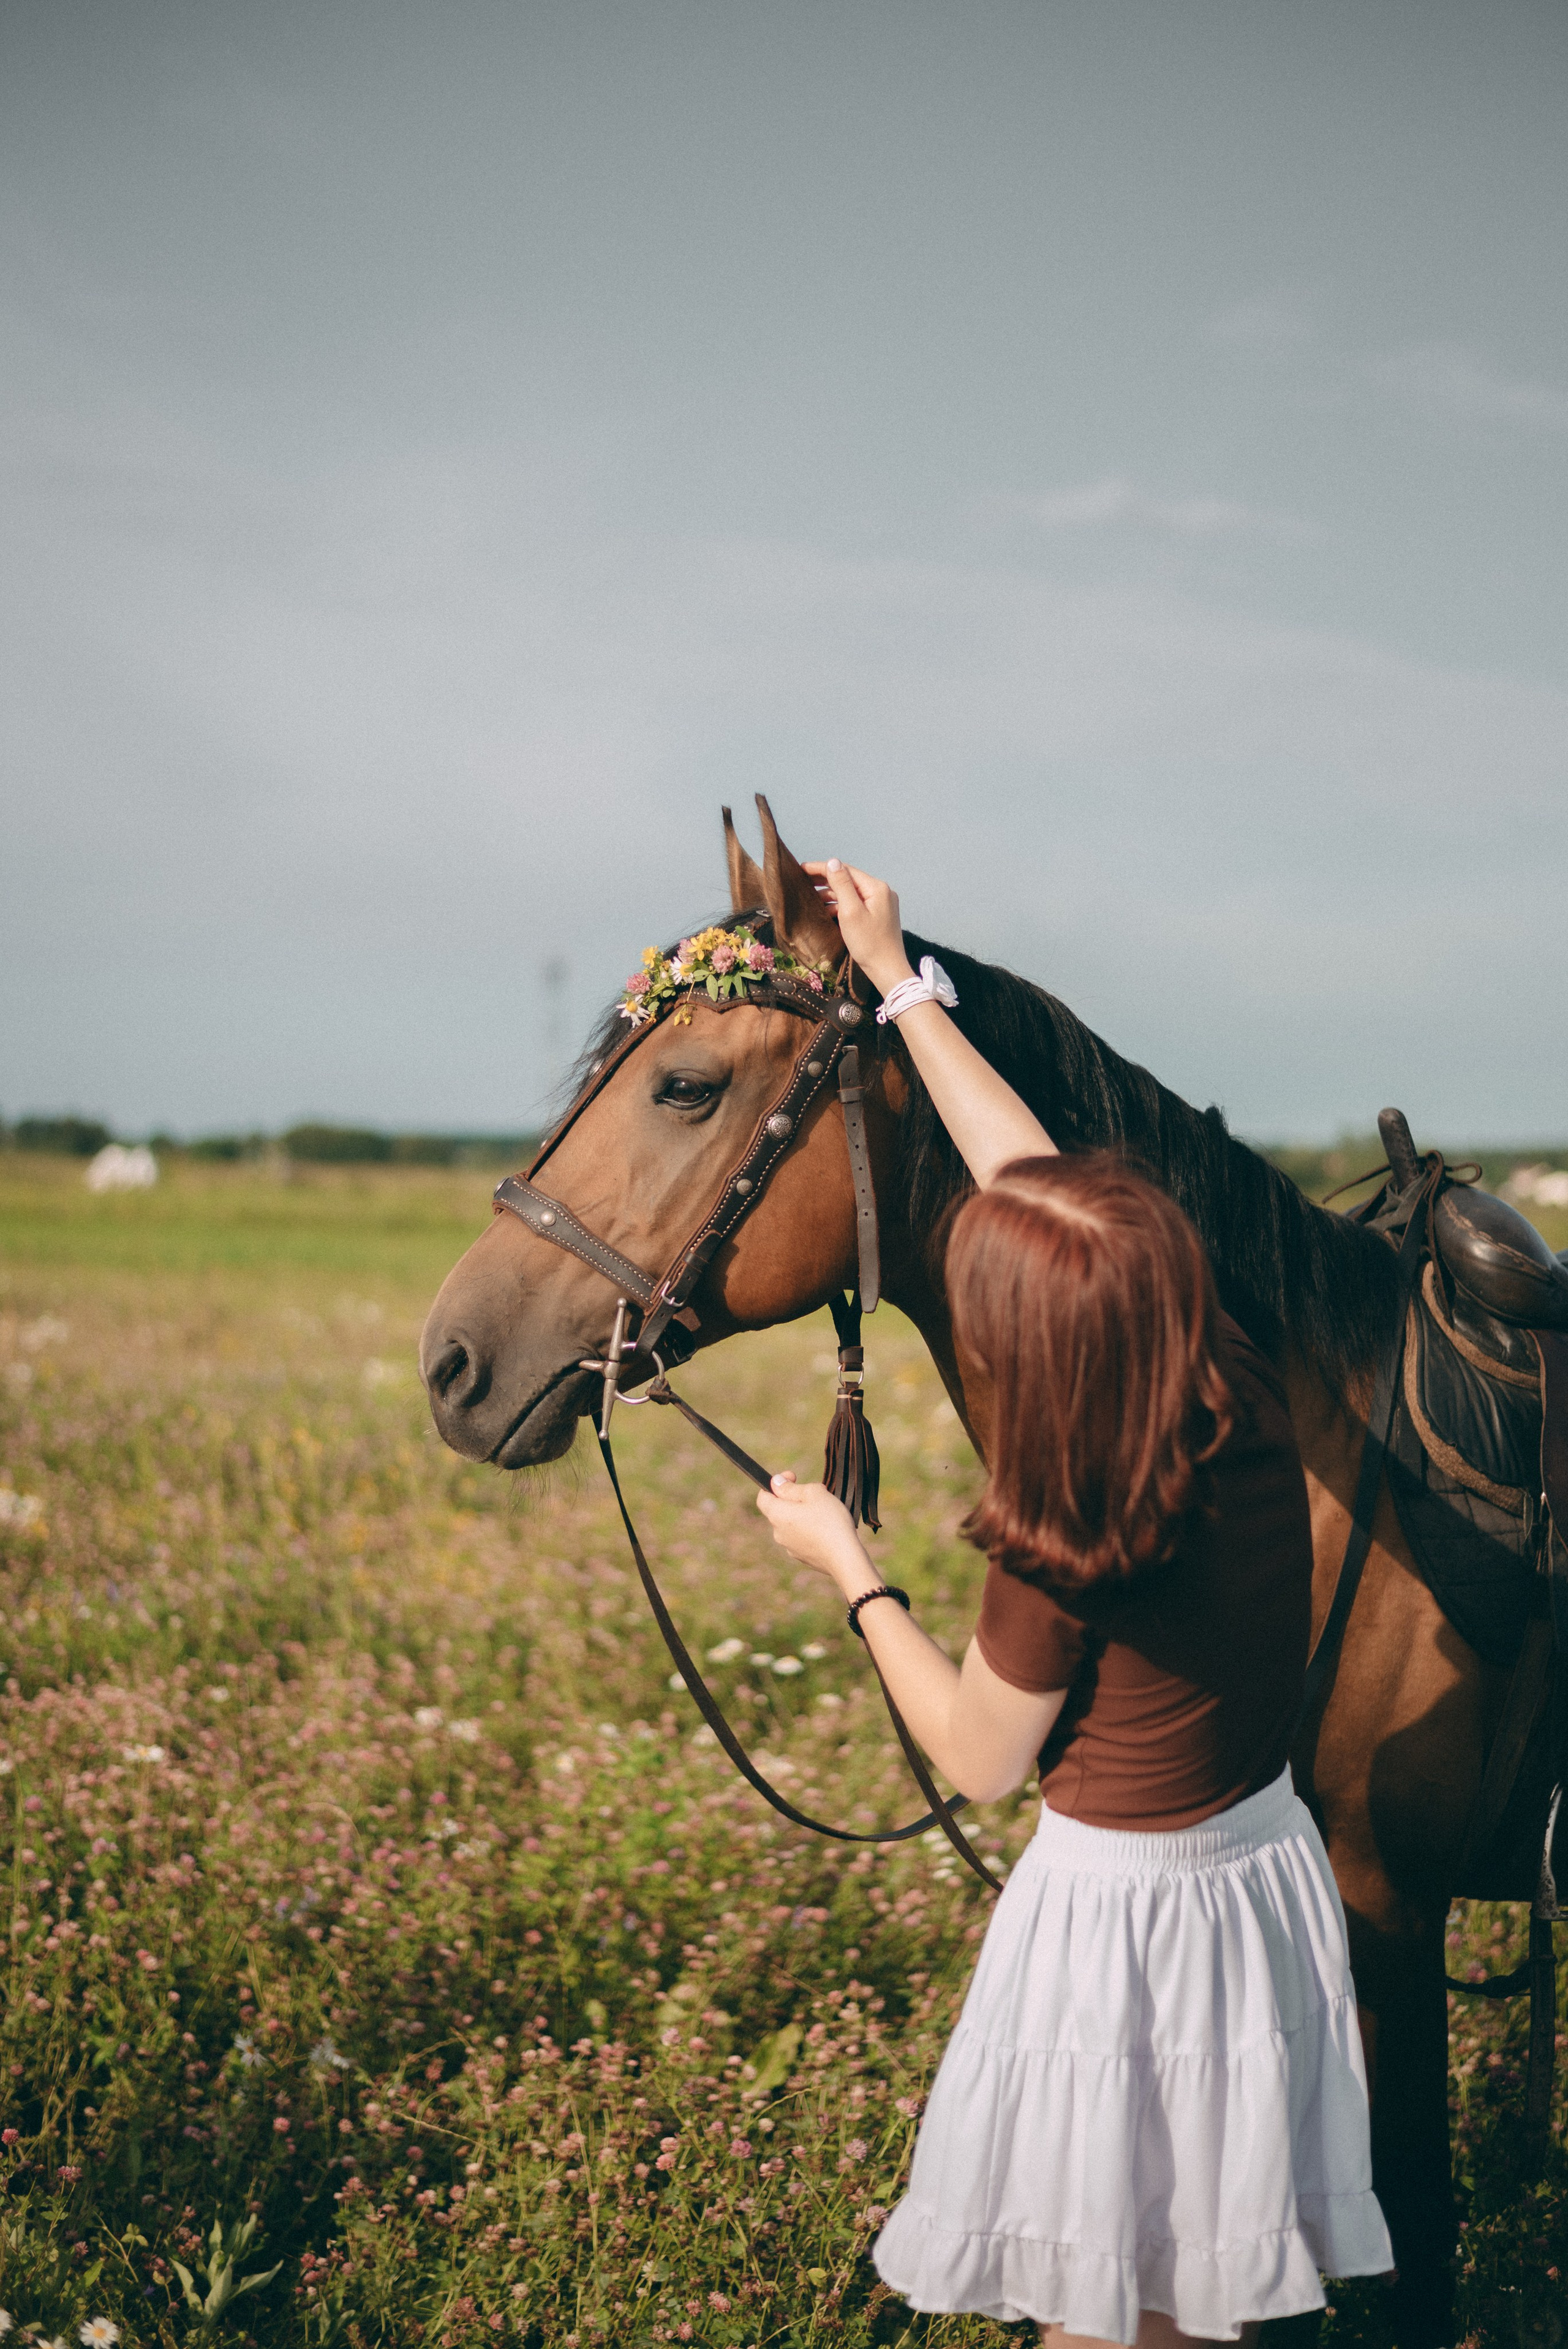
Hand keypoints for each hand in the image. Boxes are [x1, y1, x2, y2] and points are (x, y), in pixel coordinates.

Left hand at [755, 1473, 876, 1595]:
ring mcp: (790, 1547)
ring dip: (803, 1514)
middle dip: (794, 1499)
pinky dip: (810, 1530)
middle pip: (779, 1510)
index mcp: (777, 1515)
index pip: (763, 1497)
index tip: (793, 1477)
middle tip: (816, 1495)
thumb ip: (791, 1487)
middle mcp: (778, 1533)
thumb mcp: (813, 1493)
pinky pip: (802, 1537)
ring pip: (792, 1524)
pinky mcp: (802, 1557)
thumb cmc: (830, 1521)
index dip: (775, 1483)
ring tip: (825, 1512)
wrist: (845, 1557)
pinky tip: (828, 1528)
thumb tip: (775, 1483)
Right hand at [800, 860, 912, 996]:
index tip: (801, 869)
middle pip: (848, 880)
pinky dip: (840, 906)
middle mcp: (881, 892)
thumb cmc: (869, 944)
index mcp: (876, 888)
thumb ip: (841, 885)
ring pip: (851, 893)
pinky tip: (826, 911)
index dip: (822, 868)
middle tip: (802, 881)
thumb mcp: (851, 912)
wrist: (887, 970)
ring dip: (831, 894)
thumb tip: (833, 862)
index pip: (845, 870)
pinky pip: (856, 904)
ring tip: (810, 898)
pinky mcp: (877, 916)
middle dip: (825, 880)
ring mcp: (881, 904)